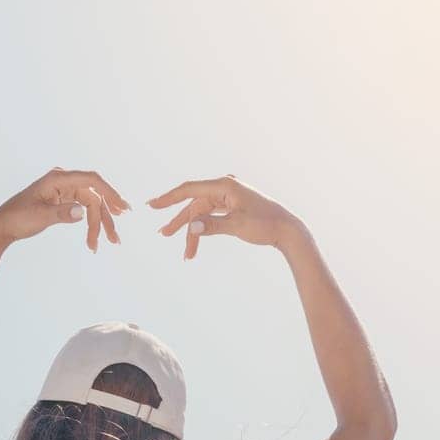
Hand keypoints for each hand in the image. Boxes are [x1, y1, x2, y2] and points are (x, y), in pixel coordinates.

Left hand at [0, 167, 129, 251]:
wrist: (4, 225)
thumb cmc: (18, 218)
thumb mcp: (40, 216)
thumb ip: (61, 213)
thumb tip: (82, 212)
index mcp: (57, 179)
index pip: (90, 180)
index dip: (109, 192)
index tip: (121, 207)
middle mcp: (63, 182)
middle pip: (93, 196)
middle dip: (105, 218)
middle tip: (115, 238)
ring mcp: (64, 191)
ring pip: (91, 205)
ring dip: (100, 223)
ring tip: (109, 241)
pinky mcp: (64, 201)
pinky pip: (84, 209)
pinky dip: (91, 223)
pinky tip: (95, 237)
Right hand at [147, 174, 304, 259]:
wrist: (287, 229)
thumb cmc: (266, 225)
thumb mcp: (238, 226)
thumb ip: (213, 225)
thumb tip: (192, 227)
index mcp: (225, 185)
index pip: (190, 190)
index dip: (169, 198)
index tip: (152, 205)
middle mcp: (224, 187)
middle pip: (194, 204)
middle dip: (180, 222)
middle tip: (163, 234)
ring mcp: (228, 196)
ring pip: (201, 213)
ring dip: (193, 232)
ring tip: (187, 254)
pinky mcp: (231, 206)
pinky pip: (211, 216)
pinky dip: (204, 229)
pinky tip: (197, 244)